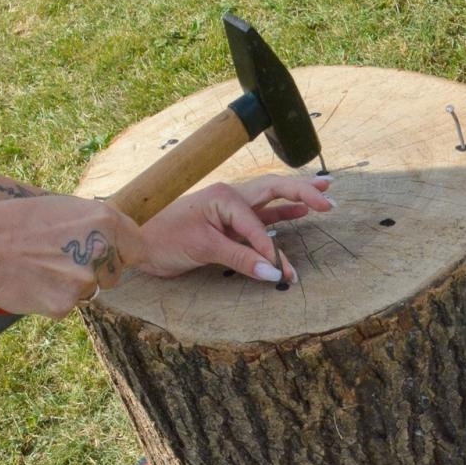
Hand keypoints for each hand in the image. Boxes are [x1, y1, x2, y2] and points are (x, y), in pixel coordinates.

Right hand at [0, 195, 139, 318]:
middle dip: (96, 272)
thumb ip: (94, 226)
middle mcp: (102, 250)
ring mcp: (85, 280)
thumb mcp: (63, 209)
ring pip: (90, 291)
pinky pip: (66, 306)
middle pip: (115, 273)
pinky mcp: (66, 305)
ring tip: (39, 267)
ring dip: (71, 286)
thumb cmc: (17, 222)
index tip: (109, 254)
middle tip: (60, 259)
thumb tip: (114, 241)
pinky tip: (31, 282)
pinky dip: (52, 298)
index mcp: (106, 220)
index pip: (137, 246)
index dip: (122, 252)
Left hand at [138, 175, 334, 283]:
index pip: (258, 223)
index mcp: (225, 196)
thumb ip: (240, 258)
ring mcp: (230, 211)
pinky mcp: (228, 225)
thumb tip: (274, 273)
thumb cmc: (164, 238)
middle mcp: (230, 198)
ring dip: (296, 202)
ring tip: (324, 198)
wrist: (136, 241)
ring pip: (270, 204)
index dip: (269, 249)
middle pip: (274, 190)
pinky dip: (281, 219)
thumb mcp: (202, 247)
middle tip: (329, 199)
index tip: (277, 272)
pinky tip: (299, 214)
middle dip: (303, 193)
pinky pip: (261, 221)